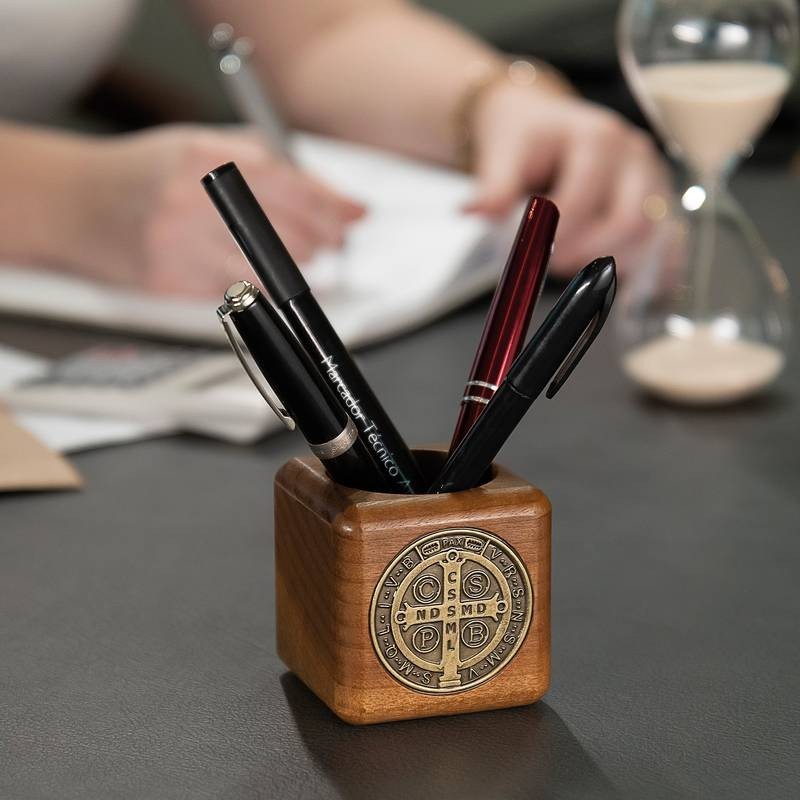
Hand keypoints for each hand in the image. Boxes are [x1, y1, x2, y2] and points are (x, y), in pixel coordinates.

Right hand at [82, 125, 364, 297]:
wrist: (77, 203)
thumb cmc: (147, 172)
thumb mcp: (202, 145)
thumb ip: (265, 161)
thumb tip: (330, 195)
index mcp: (206, 161)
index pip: (292, 187)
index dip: (333, 205)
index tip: (355, 215)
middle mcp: (193, 204)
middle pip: (288, 236)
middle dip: (320, 240)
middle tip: (329, 239)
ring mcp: (179, 248)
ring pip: (268, 274)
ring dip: (291, 269)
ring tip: (292, 256)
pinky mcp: (170, 284)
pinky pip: (234, 293)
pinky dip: (251, 283)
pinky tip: (244, 269)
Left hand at [465, 82, 670, 277]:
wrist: (539, 122)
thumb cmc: (523, 137)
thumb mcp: (502, 154)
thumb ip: (495, 187)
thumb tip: (475, 212)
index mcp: (599, 137)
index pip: (584, 202)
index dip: (555, 236)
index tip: (530, 251)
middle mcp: (635, 155)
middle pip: (630, 223)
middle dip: (585, 253)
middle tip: (551, 263)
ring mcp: (653, 178)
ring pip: (646, 239)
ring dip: (606, 261)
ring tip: (567, 259)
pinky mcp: (657, 203)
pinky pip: (655, 245)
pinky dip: (626, 264)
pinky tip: (594, 268)